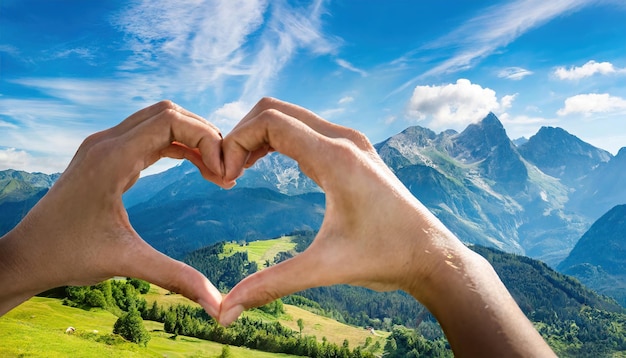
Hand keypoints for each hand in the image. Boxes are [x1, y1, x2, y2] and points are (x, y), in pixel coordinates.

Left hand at [0, 101, 229, 316]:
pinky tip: (193, 167)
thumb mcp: (127, 262)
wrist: (27, 255)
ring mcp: (104, 146)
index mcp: (112, 158)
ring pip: (159, 121)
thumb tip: (216, 304)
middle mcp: (107, 142)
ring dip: (191, 139)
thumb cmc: (69, 255)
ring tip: (214, 171)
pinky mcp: (105, 155)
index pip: (171, 121)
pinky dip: (176, 146)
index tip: (224, 172)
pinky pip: (148, 136)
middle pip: (168, 113)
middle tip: (224, 169)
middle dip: (203, 135)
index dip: (206, 139)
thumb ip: (175, 276)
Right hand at [219, 97, 554, 356]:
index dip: (235, 142)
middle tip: (225, 174)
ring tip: (238, 171)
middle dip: (241, 135)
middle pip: (275, 110)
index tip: (223, 177)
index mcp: (336, 157)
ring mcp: (352, 142)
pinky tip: (265, 166)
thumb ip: (270, 285)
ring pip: (291, 117)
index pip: (270, 121)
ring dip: (259, 137)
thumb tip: (224, 314)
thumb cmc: (386, 258)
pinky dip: (278, 141)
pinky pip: (306, 130)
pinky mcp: (354, 152)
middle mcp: (344, 139)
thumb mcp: (324, 269)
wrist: (431, 255)